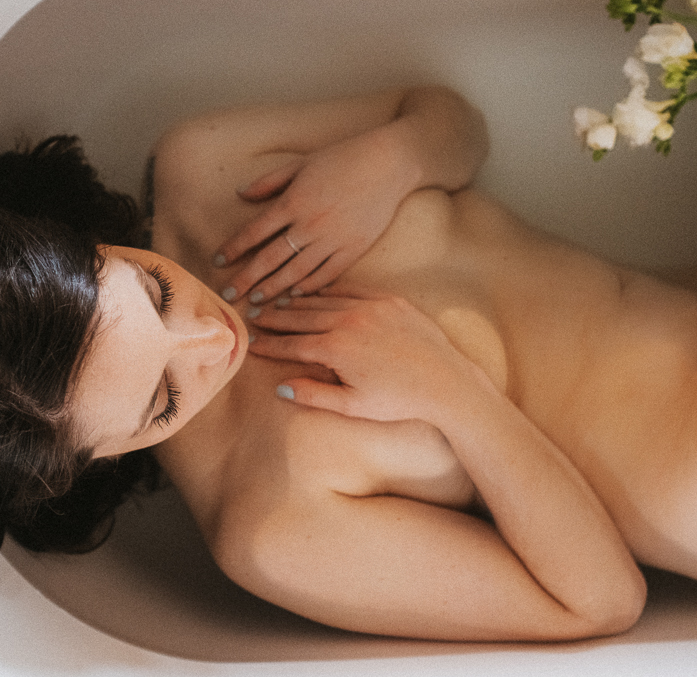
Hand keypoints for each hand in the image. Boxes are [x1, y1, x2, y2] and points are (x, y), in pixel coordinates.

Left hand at [213, 129, 415, 303]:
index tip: (217, 260)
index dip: (233, 247)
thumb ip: (269, 181)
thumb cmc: (343, 158)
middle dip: (246, 278)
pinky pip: (326, 274)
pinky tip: (294, 295)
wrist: (389, 164)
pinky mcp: (353, 249)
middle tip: (228, 295)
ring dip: (273, 288)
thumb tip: (240, 194)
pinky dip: (308, 286)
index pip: (254, 231)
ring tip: (256, 301)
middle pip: (269, 258)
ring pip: (295, 272)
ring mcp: (332, 239)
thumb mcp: (301, 164)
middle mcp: (309, 224)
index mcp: (293, 202)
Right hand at [247, 288, 485, 421]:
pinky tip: (318, 293)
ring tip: (279, 303)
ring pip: (324, 300)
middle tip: (254, 316)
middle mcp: (349, 322)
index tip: (251, 343)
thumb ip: (314, 395)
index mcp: (337, 349)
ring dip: (299, 302)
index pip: (292, 344)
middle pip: (301, 317)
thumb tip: (281, 387)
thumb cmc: (398, 400)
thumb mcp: (352, 406)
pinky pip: (351, 289)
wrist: (445, 382)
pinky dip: (330, 291)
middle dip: (276, 318)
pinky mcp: (389, 300)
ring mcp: (370, 307)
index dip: (269, 344)